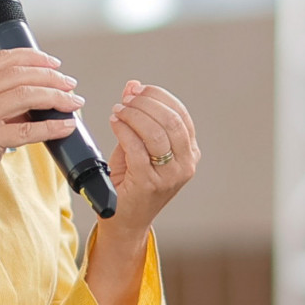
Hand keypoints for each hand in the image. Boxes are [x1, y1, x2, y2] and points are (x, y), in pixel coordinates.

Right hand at [0, 48, 81, 256]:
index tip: (55, 64)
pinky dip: (51, 126)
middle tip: (70, 85)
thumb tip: (41, 95)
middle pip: (18, 74)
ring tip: (73, 103)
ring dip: (56, 96)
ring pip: (25, 95)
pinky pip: (26, 129)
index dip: (34, 57)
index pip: (3, 59)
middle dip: (51, 77)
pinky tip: (66, 126)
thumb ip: (3, 104)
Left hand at [103, 81, 199, 238]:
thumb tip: (133, 85)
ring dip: (134, 115)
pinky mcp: (149, 183)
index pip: (180, 114)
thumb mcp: (137, 144)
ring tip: (119, 111)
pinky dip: (124, 129)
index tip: (136, 89)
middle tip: (126, 99)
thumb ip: (137, 117)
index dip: (158, 97)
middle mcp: (186, 164)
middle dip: (146, 103)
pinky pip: (137, 147)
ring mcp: (170, 176)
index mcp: (190, 153)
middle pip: (171, 120)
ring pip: (157, 132)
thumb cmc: (130, 183)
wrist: (123, 220)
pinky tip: (115, 122)